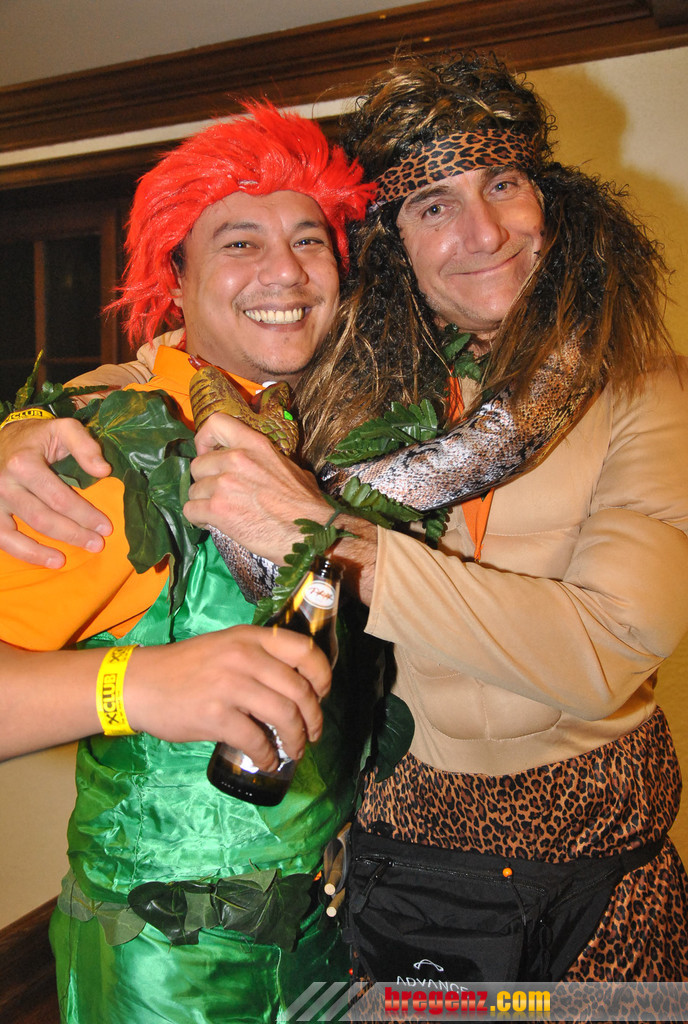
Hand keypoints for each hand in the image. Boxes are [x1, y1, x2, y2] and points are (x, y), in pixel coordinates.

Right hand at [0, 418, 111, 566]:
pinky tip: (46, 560)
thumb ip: (85, 446)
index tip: (106, 527)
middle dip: (73, 534)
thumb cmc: (37, 437)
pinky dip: (24, 554)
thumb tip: (104, 471)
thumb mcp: (63, 428)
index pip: (60, 497)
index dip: (85, 515)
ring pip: (19, 534)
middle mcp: (4, 484)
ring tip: (65, 561)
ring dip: (43, 552)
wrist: (4, 438)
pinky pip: (3, 540)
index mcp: (24, 463)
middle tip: (97, 544)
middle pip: (43, 518)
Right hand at [126, 625, 330, 767]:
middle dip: (313, 718)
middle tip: (312, 733)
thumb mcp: (226, 646)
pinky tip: (266, 761)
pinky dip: (267, 756)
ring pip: (284, 716)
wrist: (140, 683)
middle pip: (300, 690)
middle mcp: (245, 657)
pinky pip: (256, 740)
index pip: (304, 650)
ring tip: (294, 750)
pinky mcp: (215, 715)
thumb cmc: (186, 667)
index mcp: (251, 637)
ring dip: (296, 740)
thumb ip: (258, 658)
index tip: (322, 694)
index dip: (323, 675)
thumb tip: (297, 687)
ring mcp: (230, 685)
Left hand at [185, 413, 330, 564]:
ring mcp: (224, 484)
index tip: (208, 453)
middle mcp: (235, 459)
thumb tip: (263, 467)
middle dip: (205, 481)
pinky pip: (190, 510)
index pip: (216, 423)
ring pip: (193, 490)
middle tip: (220, 494)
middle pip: (198, 465)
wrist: (308, 533)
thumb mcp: (292, 468)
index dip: (205, 439)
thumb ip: (267, 462)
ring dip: (203, 502)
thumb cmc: (306, 505)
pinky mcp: (217, 509)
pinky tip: (214, 523)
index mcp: (255, 444)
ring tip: (220, 512)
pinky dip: (198, 518)